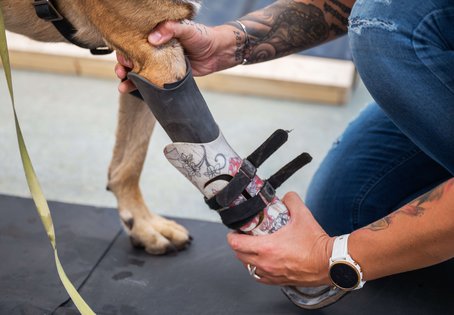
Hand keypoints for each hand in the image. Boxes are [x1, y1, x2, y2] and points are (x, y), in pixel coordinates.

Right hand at [115, 20, 239, 92]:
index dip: (126, 49)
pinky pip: (151, 82)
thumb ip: (171, 29)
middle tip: (122, 72)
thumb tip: (152, 38)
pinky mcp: (167, 77)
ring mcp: (160, 64)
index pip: (135, 41)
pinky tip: (130, 90)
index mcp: (157, 35)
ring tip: (122, 85)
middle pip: (133, 57)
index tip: (124, 57)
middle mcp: (156, 50)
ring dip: (128, 79)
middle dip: (124, 65)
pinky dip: (140, 87)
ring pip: (139, 72)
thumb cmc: (203, 37)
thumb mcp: (187, 29)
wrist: (218, 53)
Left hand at [227, 192, 334, 286]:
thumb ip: (292, 200)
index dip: (232, 236)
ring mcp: (272, 274)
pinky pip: (261, 278)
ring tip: (252, 249)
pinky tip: (263, 263)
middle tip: (242, 237)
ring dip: (246, 258)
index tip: (234, 231)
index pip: (237, 243)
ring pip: (248, 268)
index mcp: (267, 247)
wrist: (331, 262)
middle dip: (238, 245)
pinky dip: (257, 270)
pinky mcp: (280, 281)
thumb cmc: (316, 244)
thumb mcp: (303, 215)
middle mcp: (266, 263)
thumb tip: (287, 196)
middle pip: (239, 256)